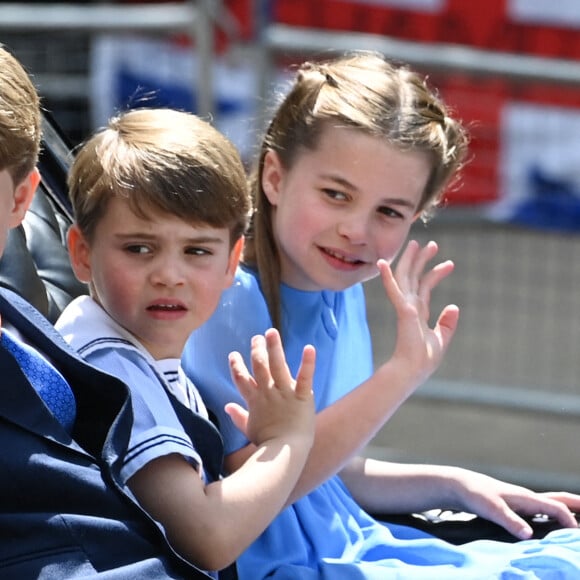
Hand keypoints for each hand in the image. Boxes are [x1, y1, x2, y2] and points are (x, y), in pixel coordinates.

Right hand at [225, 328, 315, 446]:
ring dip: (274, 347)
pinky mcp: (301, 396)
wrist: (284, 453)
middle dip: (257, 350)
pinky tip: (309, 347)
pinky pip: (304, 376)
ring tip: (272, 332)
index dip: (236, 366)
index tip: (233, 354)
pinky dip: (308, 362)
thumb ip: (238, 416)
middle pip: (259, 366)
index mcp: (255, 400)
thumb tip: (227, 406)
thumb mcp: (249, 429)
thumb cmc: (267, 443)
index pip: (241, 379)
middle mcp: (267, 392)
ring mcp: (284, 392)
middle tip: (257, 337)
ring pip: (277, 365)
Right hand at [378, 239, 458, 385]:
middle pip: (414, 277)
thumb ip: (447, 323)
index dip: (436, 273)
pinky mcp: (403, 311)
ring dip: (411, 260)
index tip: (450, 263)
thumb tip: (454, 306)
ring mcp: (405, 307)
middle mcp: (410, 306)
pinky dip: (388, 277)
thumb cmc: (423, 360)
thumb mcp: (441, 339)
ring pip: (406, 278)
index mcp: (418, 312)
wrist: (413, 371)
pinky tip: (383, 263)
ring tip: (419, 244)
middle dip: (422, 260)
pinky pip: (394, 290)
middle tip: (432, 244)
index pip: (426, 287)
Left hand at [451, 469, 579, 538]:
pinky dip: (552, 515)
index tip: (576, 536)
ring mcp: (521, 501)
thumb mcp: (491, 509)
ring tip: (578, 520)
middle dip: (577, 504)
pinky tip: (550, 524)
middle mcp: (527, 498)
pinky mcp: (514, 506)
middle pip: (558, 499)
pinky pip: (540, 511)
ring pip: (550, 504)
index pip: (556, 508)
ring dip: (566, 509)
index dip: (569, 521)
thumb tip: (528, 535)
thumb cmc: (475, 494)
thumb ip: (509, 521)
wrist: (459, 485)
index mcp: (526, 497)